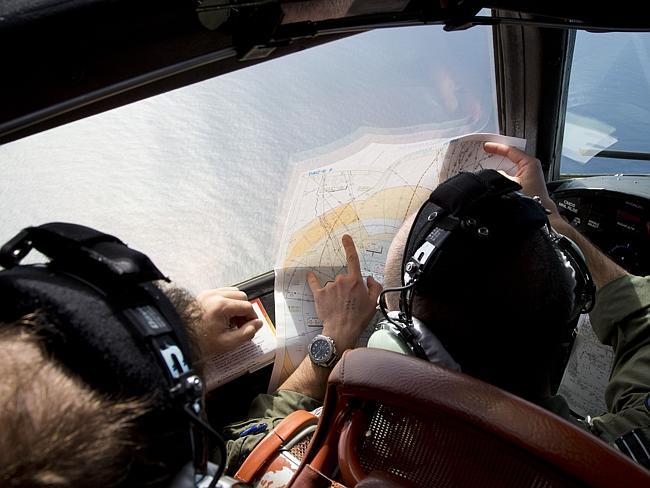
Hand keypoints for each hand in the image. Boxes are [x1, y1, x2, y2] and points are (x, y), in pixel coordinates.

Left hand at [195, 287, 261, 356]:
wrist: (177, 337)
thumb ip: (246, 333)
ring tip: (232, 320)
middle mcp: (215, 296)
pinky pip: (222, 292)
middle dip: (245, 310)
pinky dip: (227, 301)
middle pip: (242, 296)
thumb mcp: (226, 343)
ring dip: (237, 304)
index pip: (248, 307)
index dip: (253, 318)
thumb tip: (257, 325)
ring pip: (232, 292)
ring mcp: (208, 294)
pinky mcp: (203, 295)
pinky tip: (223, 315)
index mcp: (222, 306)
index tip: (251, 326)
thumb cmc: (197, 341)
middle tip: (242, 324)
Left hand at [307, 235, 381, 352]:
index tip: (346, 237)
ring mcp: (329, 287)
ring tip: (339, 305)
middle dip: (346, 287)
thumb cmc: (358, 318)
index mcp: (355, 281)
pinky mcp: (319, 294)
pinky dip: (312, 279)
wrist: (342, 330)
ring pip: (333, 284)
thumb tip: (370, 279)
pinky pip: (314, 283)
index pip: (353, 259)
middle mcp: (341, 281)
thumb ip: (375, 287)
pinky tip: (310, 276)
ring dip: (335, 292)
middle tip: (350, 301)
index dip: (349, 246)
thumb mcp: (374, 302)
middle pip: (344, 278)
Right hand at [483, 142, 559, 217]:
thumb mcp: (510, 183)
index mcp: (529, 163)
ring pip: (510, 165)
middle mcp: (530, 166)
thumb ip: (499, 175)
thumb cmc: (530, 198)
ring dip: (499, 165)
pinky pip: (511, 173)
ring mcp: (528, 173)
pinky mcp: (525, 181)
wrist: (538, 212)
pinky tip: (494, 175)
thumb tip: (491, 173)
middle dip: (497, 155)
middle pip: (510, 156)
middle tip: (485, 153)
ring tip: (487, 163)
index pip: (510, 150)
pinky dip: (502, 173)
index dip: (496, 147)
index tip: (486, 146)